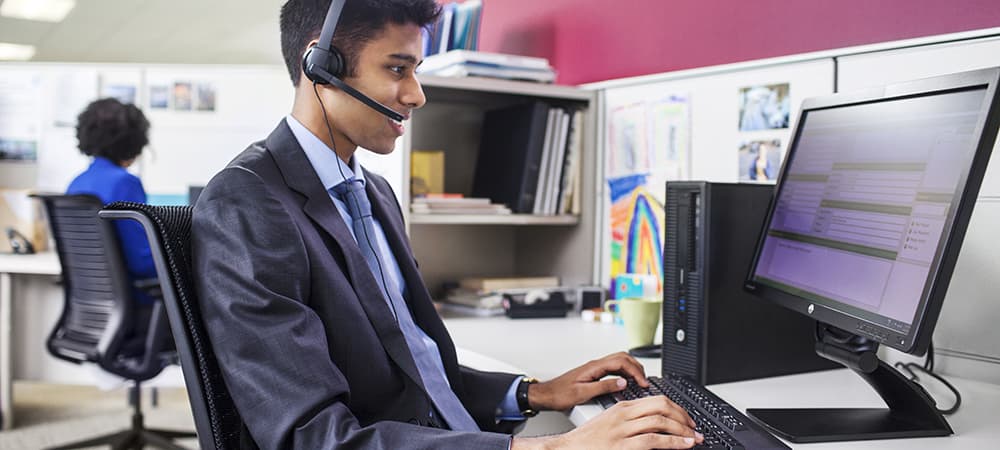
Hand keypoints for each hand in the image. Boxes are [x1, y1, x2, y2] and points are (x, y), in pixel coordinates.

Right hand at [512, 396, 702, 449]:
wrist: (567, 448)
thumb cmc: (587, 440)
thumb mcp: (609, 423)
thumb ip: (630, 421)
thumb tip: (653, 426)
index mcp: (622, 407)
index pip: (656, 399)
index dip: (677, 408)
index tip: (686, 419)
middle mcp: (624, 415)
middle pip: (662, 406)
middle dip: (683, 417)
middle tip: (694, 428)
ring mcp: (623, 430)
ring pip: (661, 421)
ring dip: (683, 430)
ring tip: (694, 438)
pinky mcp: (622, 445)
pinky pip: (654, 440)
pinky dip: (674, 442)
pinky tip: (684, 445)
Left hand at [528, 352, 651, 410]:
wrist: (546, 395)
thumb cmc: (560, 394)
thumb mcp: (583, 393)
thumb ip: (604, 386)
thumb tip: (623, 382)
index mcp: (594, 367)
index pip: (621, 362)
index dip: (635, 371)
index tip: (642, 383)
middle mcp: (595, 365)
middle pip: (622, 357)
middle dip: (637, 367)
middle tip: (644, 381)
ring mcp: (594, 368)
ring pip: (618, 361)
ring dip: (631, 368)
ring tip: (639, 380)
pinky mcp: (593, 373)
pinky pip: (613, 368)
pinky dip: (624, 372)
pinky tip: (626, 381)